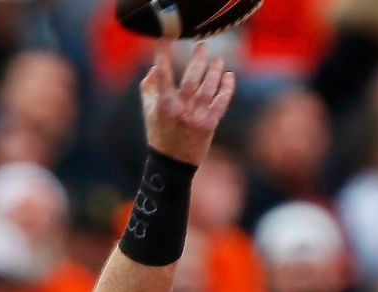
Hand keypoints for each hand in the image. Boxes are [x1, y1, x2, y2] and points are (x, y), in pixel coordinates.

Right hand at [140, 43, 235, 166]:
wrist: (172, 164)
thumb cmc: (159, 134)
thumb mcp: (148, 112)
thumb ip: (149, 88)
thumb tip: (155, 68)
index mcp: (162, 104)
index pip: (163, 74)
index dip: (164, 55)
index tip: (167, 40)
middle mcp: (180, 109)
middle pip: (192, 77)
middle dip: (198, 59)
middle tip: (202, 45)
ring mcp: (196, 117)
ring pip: (208, 87)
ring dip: (214, 71)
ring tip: (218, 59)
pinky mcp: (209, 124)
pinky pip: (221, 102)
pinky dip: (226, 88)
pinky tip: (229, 76)